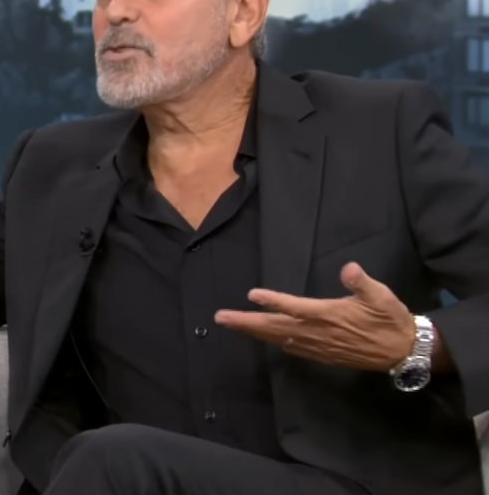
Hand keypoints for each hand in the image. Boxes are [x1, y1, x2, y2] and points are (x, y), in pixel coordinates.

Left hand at [214, 262, 415, 371]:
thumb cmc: (391, 319)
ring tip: (232, 325)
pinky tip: (264, 338)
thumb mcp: (382, 296)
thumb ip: (362, 282)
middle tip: (220, 318)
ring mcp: (318, 346)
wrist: (404, 351)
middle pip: (275, 327)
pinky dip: (274, 342)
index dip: (274, 301)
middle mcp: (318, 332)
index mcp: (329, 314)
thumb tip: (349, 268)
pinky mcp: (323, 355)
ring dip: (254, 332)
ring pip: (278, 339)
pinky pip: (292, 349)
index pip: (295, 307)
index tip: (252, 294)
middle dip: (246, 322)